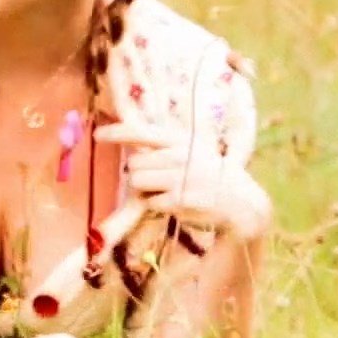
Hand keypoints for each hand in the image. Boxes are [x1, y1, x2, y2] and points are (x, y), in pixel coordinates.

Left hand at [94, 120, 271, 240]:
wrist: (240, 199)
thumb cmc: (210, 173)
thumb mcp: (192, 149)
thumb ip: (163, 146)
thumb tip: (131, 145)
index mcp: (180, 140)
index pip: (140, 132)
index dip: (116, 133)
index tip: (97, 135)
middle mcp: (178, 156)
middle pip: (133, 164)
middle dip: (140, 173)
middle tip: (160, 178)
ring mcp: (178, 178)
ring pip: (137, 182)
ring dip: (146, 189)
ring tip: (167, 190)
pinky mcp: (178, 200)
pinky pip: (149, 202)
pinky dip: (156, 204)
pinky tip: (175, 202)